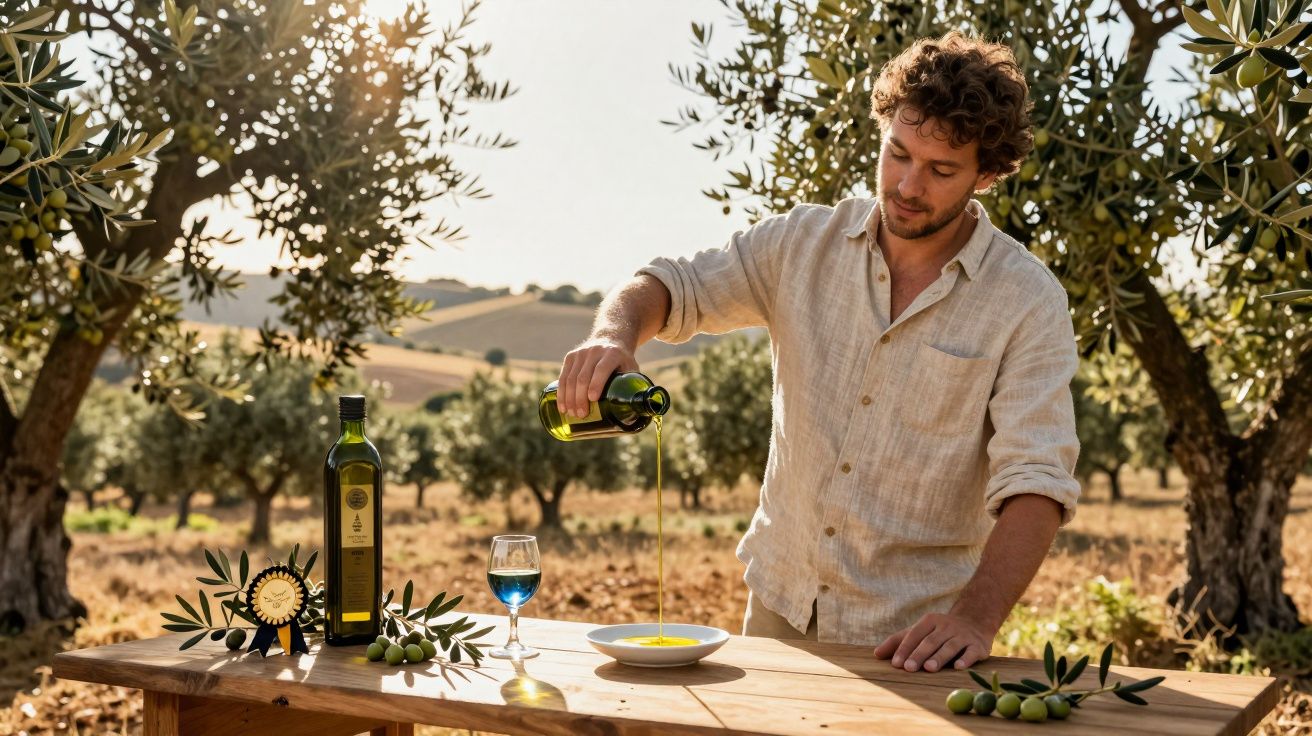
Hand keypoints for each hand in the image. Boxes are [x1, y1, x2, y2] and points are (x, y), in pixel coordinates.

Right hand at [556, 337, 638, 417]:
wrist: (609, 338)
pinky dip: (562, 393)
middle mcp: (594, 351)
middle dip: (580, 398)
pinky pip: (563, 376)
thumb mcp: (631, 367)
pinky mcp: (570, 356)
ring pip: (571, 378)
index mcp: (612, 354)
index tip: (593, 399)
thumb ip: (634, 385)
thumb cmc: (622, 360)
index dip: (596, 384)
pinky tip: (563, 406)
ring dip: (569, 398)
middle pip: (583, 377)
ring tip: (572, 414)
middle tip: (582, 414)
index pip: (602, 369)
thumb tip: (638, 410)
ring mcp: (580, 353)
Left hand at [873, 612, 993, 672]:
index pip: (914, 634)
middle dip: (919, 654)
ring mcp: (963, 635)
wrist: (975, 622)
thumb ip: (899, 641)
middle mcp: (946, 626)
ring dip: (939, 657)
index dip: (904, 648)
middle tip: (908, 668)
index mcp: (930, 621)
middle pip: (930, 641)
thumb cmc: (939, 631)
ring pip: (949, 646)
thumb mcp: (920, 631)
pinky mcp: (978, 645)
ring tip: (929, 668)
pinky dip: (965, 659)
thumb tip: (876, 654)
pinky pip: (971, 652)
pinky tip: (958, 667)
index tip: (895, 664)